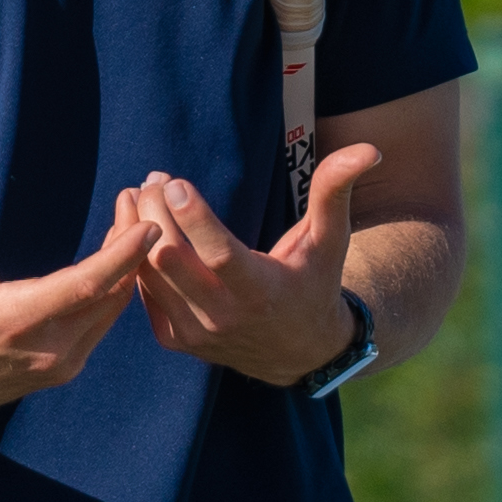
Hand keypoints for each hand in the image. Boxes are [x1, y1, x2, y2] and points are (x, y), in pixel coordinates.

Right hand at [0, 157, 158, 426]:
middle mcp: (50, 349)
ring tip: (129, 223)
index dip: (123, 253)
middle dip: (131, 247)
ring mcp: (61, 365)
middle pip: (112, 294)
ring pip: (111, 311)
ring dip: (126, 269)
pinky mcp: (64, 371)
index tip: (149, 222)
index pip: (88, 283)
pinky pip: (102, 325)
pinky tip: (115, 260)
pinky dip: (114, 291)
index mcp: (20, 319)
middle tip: (136, 202)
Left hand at [121, 144, 379, 387]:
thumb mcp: (329, 239)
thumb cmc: (315, 281)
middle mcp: (225, 317)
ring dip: (137, 230)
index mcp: (262, 291)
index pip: (220, 256)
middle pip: (173, 261)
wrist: (299, 352)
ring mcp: (196, 332)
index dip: (194, 219)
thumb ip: (335, 191)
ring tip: (140, 192)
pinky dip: (134, 257)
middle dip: (157, 213)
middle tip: (155, 177)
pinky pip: (143, 294)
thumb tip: (367, 149)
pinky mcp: (176, 338)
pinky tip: (135, 224)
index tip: (175, 181)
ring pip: (150, 276)